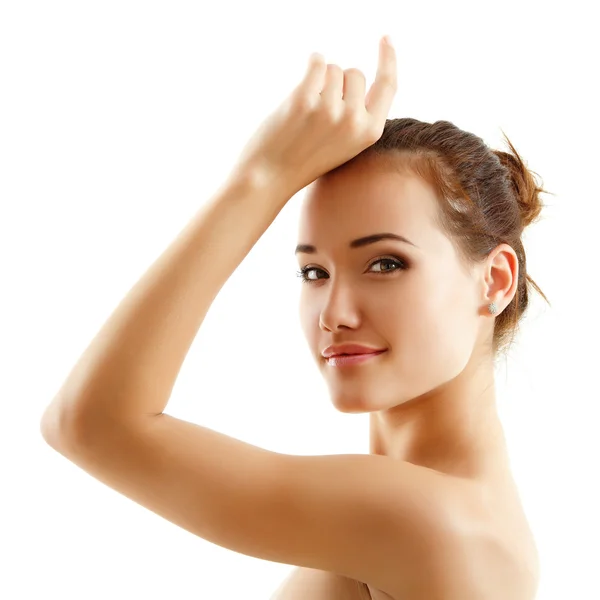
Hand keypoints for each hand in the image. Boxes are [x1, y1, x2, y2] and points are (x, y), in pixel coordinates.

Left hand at [231, 36, 397, 195]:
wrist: (270, 178)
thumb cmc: (306, 158)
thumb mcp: (345, 143)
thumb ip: (358, 115)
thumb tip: (355, 75)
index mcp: (369, 133)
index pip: (389, 85)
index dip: (389, 59)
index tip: (385, 38)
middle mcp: (354, 121)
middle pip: (356, 74)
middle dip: (339, 82)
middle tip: (319, 112)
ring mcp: (330, 110)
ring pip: (333, 69)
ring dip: (319, 81)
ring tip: (305, 112)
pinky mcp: (304, 100)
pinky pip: (316, 63)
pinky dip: (310, 66)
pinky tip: (300, 90)